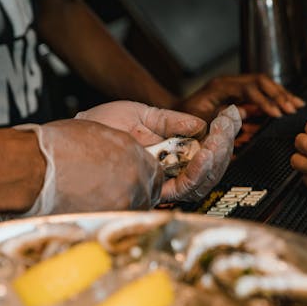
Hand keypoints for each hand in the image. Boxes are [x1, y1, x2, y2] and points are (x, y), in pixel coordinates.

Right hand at [12, 121, 162, 214]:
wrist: (33, 169)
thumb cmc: (57, 147)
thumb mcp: (97, 134)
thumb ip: (121, 148)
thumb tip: (128, 158)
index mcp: (133, 155)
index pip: (156, 172)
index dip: (146, 175)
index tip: (137, 178)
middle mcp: (133, 180)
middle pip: (149, 193)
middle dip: (139, 192)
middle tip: (119, 191)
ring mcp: (122, 203)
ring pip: (135, 209)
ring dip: (125, 206)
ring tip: (102, 199)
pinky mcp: (107, 220)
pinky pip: (117, 220)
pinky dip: (109, 216)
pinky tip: (93, 208)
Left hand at [77, 101, 241, 202]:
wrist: (75, 135)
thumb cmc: (100, 126)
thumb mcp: (142, 114)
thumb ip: (172, 121)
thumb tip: (200, 125)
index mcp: (166, 157)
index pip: (203, 154)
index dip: (221, 137)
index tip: (231, 116)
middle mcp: (166, 174)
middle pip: (209, 169)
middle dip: (225, 145)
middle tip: (231, 122)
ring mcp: (161, 183)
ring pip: (203, 179)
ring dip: (218, 156)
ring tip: (222, 134)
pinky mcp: (154, 190)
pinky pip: (185, 186)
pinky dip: (200, 169)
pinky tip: (208, 150)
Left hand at [175, 74, 304, 120]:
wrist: (173, 113)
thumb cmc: (183, 120)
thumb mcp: (199, 123)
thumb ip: (221, 122)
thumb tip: (246, 122)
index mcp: (219, 87)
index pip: (249, 90)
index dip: (265, 102)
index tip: (277, 114)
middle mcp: (228, 82)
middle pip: (260, 82)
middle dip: (278, 95)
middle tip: (293, 108)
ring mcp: (233, 86)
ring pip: (262, 84)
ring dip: (280, 94)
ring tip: (297, 104)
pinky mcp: (236, 93)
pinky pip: (259, 92)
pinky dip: (273, 98)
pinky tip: (286, 104)